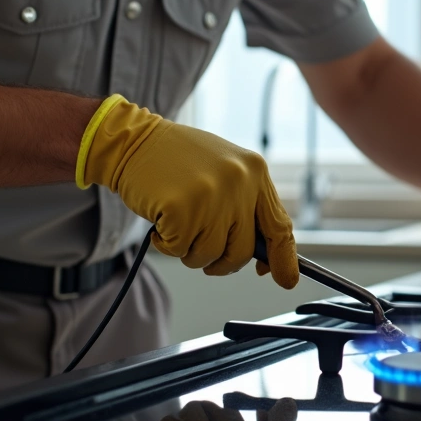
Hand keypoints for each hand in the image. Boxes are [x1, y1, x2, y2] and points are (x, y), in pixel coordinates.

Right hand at [78, 94, 298, 287]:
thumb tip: (266, 259)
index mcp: (255, 172)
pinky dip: (166, 244)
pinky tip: (161, 218)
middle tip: (200, 247)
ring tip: (178, 221)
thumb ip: (247, 207)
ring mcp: (211, 196)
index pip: (279, 226)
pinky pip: (178, 250)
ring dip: (189, 250)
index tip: (286, 280)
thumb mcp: (226, 172)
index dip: (283, 259)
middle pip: (242, 252)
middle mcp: (239, 183)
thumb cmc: (179, 161)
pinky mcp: (181, 209)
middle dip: (221, 262)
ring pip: (209, 256)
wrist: (133, 140)